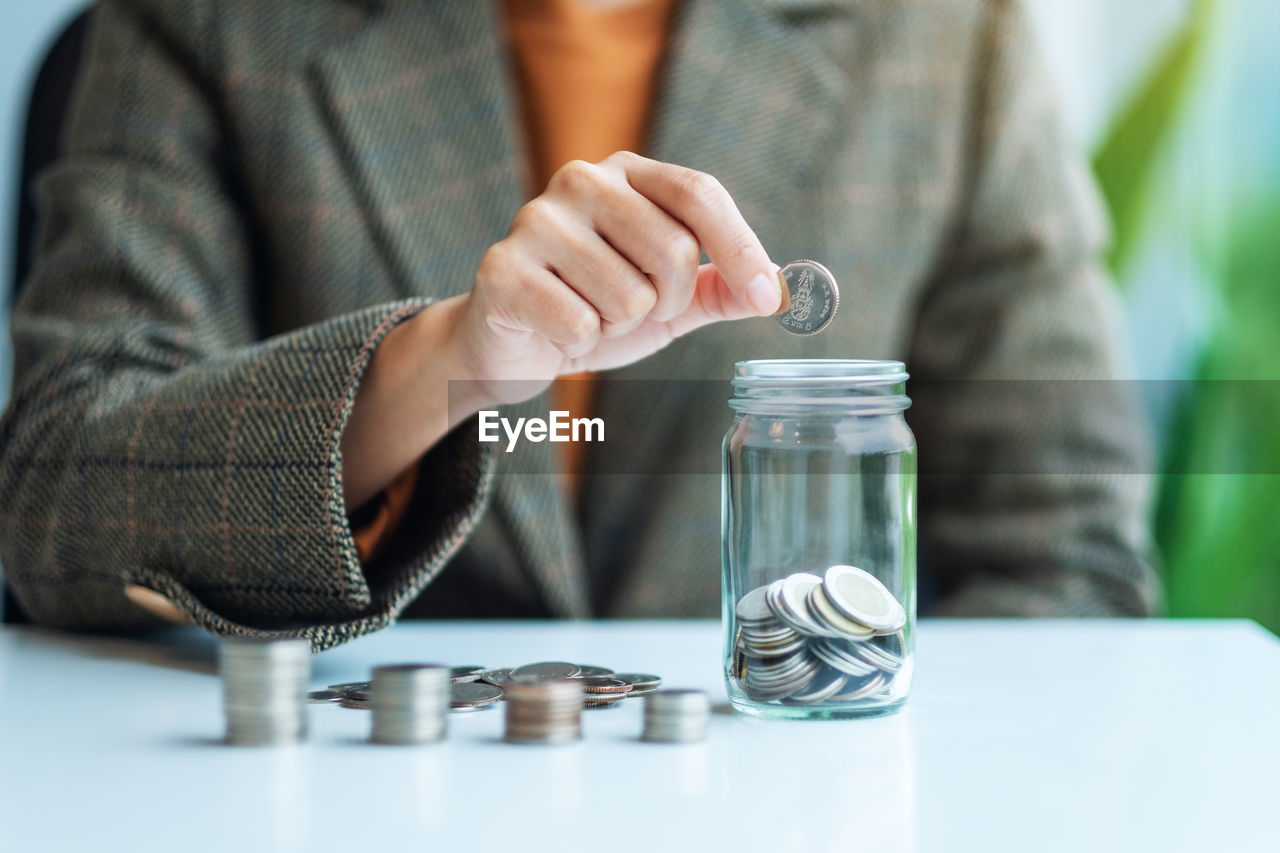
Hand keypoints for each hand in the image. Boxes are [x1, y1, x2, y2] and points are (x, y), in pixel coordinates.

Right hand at [448, 151, 780, 406]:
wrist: (511, 344)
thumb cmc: (592, 310)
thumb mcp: (668, 301)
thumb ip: (718, 289)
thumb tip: (777, 289)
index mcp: (626, 175)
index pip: (699, 193)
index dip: (740, 246)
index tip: (765, 295)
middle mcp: (580, 181)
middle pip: (672, 249)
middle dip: (667, 301)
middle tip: (635, 310)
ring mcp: (537, 220)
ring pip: (628, 295)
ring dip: (618, 325)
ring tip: (589, 315)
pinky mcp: (502, 268)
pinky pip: (579, 322)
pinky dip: (579, 343)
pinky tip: (557, 330)